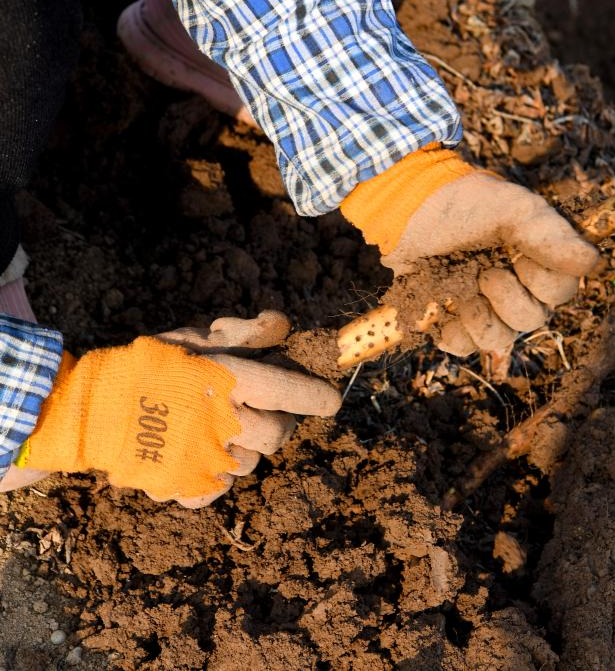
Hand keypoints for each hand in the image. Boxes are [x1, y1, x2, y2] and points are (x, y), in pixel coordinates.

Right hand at [15, 311, 339, 507]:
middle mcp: (222, 423)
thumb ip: (242, 331)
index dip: (316, 398)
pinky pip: (218, 491)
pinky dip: (215, 477)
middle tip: (265, 412)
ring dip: (246, 449)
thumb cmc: (145, 365)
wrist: (83, 407)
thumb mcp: (193, 336)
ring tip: (222, 431)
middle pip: (277, 435)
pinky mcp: (183, 487)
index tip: (331, 402)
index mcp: (228, 381)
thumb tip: (282, 325)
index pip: (289, 392)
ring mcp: (203, 459)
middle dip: (279, 424)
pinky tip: (200, 456)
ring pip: (251, 464)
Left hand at [380, 173, 599, 356]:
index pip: (561, 291)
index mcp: (537, 259)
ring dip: (480, 315)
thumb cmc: (461, 203)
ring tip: (462, 288)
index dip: (542, 282)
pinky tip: (445, 309)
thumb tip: (593, 261)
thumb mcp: (511, 208)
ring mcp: (484, 305)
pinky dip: (453, 332)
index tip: (518, 256)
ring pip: (500, 337)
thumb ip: (550, 235)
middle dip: (507, 297)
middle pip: (533, 319)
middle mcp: (516, 285)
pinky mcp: (452, 320)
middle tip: (485, 270)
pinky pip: (464, 347)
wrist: (406, 209)